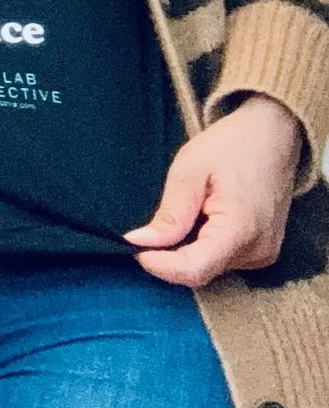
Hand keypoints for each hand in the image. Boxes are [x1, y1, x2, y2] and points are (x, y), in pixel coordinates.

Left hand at [126, 95, 304, 287]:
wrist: (273, 136)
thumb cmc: (231, 146)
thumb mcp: (189, 171)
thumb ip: (170, 213)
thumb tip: (139, 242)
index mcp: (241, 230)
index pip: (193, 270)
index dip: (158, 264)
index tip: (134, 245)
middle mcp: (258, 251)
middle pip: (199, 271)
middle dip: (168, 255)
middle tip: (153, 224)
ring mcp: (263, 253)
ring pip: (208, 267)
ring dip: (185, 249)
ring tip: (187, 211)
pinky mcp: (262, 251)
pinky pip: (221, 259)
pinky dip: (202, 245)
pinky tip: (201, 218)